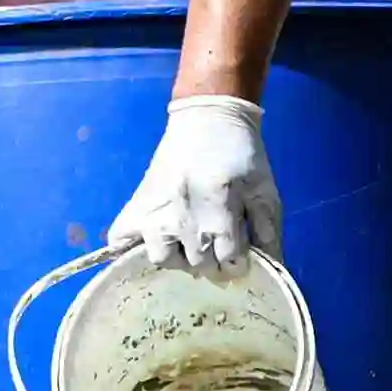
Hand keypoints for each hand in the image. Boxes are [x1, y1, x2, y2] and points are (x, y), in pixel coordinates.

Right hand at [111, 95, 279, 266]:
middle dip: (213, 260)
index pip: (229, 262)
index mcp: (218, 211)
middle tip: (216, 240)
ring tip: (187, 240)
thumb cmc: (241, 156)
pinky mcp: (134, 207)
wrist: (208, 119)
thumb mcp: (265, 192)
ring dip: (178, 256)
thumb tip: (272, 271)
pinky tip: (151, 241)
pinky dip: (130, 250)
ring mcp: (153, 214)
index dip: (239, 262)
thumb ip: (269, 234)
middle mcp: (181, 218)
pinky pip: (120, 244)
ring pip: (163, 260)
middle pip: (199, 265)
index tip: (240, 250)